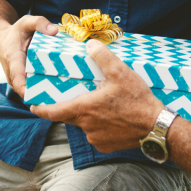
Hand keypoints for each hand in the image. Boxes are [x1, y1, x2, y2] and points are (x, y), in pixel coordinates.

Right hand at [0, 15, 57, 97]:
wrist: (2, 42)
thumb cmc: (16, 33)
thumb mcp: (26, 22)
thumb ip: (39, 23)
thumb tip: (54, 31)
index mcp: (13, 60)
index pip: (17, 79)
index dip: (26, 90)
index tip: (38, 97)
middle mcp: (14, 74)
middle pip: (27, 89)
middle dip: (42, 94)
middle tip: (61, 94)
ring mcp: (19, 80)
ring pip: (31, 91)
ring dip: (45, 94)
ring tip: (64, 93)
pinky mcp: (24, 81)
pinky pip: (34, 88)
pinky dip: (45, 89)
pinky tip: (61, 88)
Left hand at [30, 40, 163, 152]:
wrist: (156, 127)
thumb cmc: (137, 101)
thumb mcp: (120, 72)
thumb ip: (102, 56)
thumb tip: (90, 44)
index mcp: (84, 109)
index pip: (53, 112)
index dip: (41, 109)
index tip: (33, 106)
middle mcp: (86, 126)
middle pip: (69, 117)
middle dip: (70, 107)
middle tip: (77, 96)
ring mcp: (96, 138)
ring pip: (85, 125)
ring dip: (89, 116)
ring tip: (103, 105)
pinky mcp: (106, 146)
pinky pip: (97, 135)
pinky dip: (101, 126)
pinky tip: (113, 117)